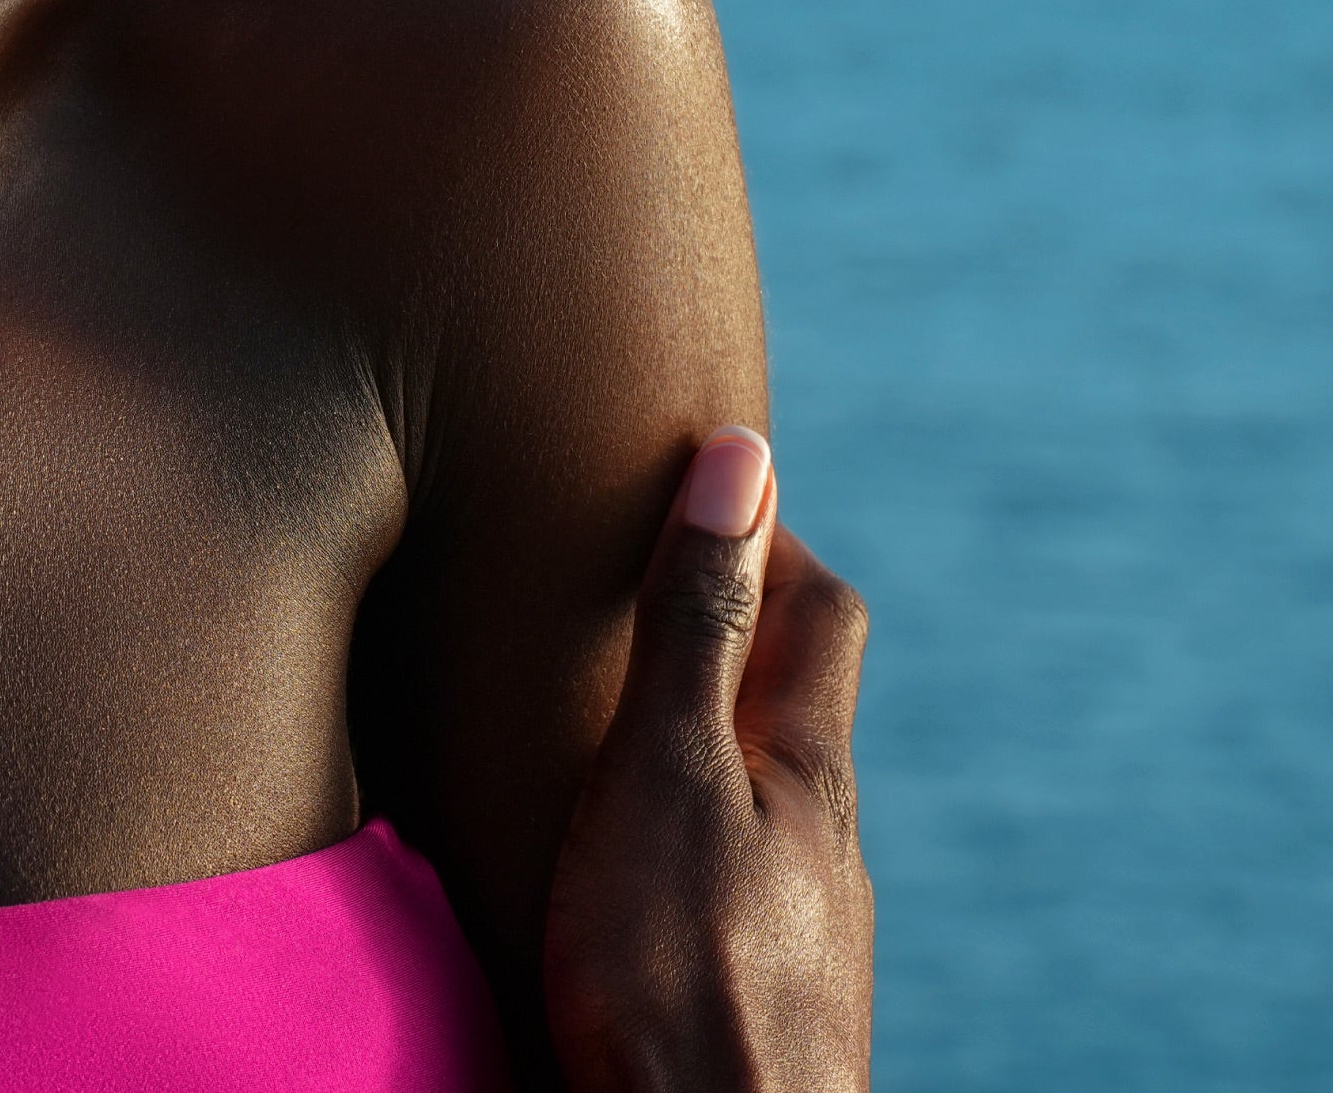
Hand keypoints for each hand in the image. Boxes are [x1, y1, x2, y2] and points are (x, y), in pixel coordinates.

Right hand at [543, 427, 872, 1092]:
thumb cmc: (678, 969)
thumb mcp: (662, 768)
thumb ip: (694, 621)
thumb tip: (744, 453)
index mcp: (804, 764)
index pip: (822, 607)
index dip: (769, 534)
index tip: (693, 493)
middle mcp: (823, 836)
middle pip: (800, 698)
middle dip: (734, 630)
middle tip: (638, 592)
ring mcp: (803, 918)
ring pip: (768, 792)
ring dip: (707, 735)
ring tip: (615, 720)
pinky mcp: (766, 986)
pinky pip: (738, 869)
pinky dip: (690, 825)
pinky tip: (630, 861)